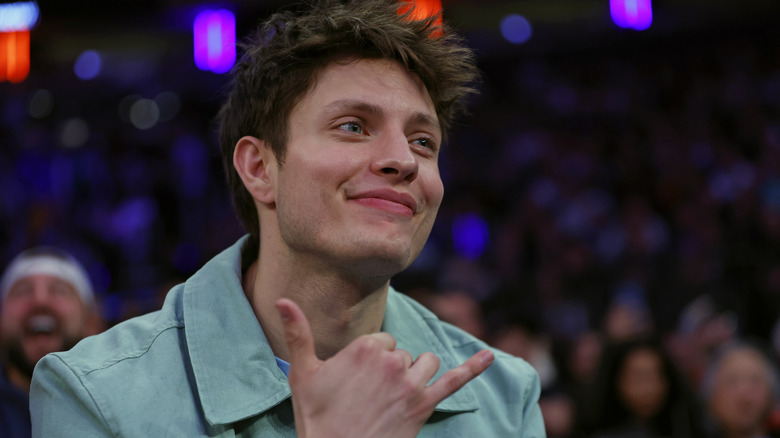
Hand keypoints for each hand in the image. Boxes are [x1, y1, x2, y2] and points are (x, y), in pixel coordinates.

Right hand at [276, 298, 493, 437]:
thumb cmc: (317, 417)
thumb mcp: (302, 373)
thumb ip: (297, 332)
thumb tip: (283, 299)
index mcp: (366, 347)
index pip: (381, 340)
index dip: (369, 359)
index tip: (356, 380)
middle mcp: (393, 360)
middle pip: (402, 351)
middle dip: (390, 368)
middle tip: (369, 395)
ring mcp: (412, 383)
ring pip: (425, 362)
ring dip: (416, 372)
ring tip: (396, 392)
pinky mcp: (425, 405)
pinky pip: (455, 381)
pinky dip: (474, 367)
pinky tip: (491, 356)